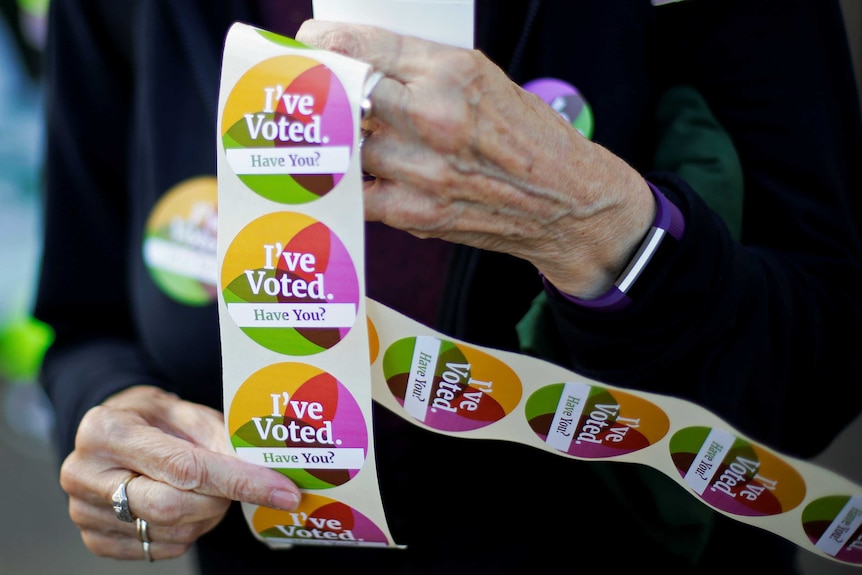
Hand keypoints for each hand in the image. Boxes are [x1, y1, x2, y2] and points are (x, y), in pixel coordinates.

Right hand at [59, 385, 300, 560]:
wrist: (110, 434)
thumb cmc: (154, 419)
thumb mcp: (185, 410)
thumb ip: (220, 437)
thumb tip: (262, 469)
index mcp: (105, 430)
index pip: (184, 466)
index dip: (238, 480)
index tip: (282, 490)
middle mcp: (84, 473)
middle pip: (172, 506)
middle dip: (221, 500)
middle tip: (245, 486)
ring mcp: (84, 511)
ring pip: (170, 532)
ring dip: (207, 516)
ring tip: (211, 491)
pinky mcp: (93, 538)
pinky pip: (157, 549)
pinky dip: (187, 531)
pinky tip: (187, 506)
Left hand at [296, 20, 654, 298]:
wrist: (566, 201)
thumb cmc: (527, 136)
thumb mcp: (483, 80)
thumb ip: (420, 71)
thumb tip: (359, 65)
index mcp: (454, 73)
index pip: (364, 48)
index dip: (324, 43)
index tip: (311, 43)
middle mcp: (435, 119)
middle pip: (345, 95)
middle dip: (323, 87)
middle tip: (313, 86)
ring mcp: (423, 171)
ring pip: (348, 145)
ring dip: (343, 138)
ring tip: (348, 132)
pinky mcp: (416, 213)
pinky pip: (359, 190)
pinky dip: (355, 180)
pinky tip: (365, 171)